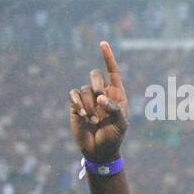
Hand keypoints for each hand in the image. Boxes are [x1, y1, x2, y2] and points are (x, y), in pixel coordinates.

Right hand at [69, 41, 128, 163]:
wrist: (99, 150)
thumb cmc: (114, 136)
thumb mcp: (121, 124)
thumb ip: (114, 109)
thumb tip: (100, 97)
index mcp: (117, 94)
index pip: (113, 72)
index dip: (108, 58)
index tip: (103, 43)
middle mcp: (101, 92)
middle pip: (95, 75)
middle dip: (97, 86)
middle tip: (101, 104)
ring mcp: (88, 98)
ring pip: (84, 89)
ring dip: (89, 105)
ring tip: (93, 120)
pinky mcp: (75, 104)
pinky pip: (73, 95)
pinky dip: (78, 104)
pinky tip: (82, 116)